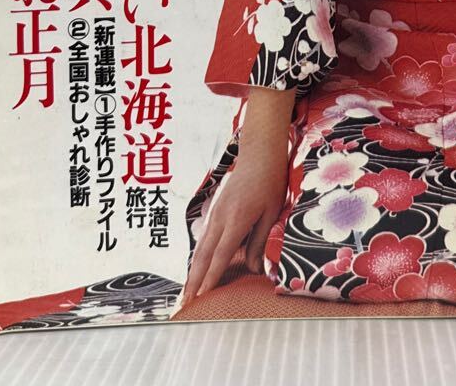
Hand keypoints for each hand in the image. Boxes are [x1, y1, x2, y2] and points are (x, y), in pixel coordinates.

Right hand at [182, 90, 293, 305]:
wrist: (259, 153)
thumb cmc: (270, 182)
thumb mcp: (271, 213)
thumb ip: (259, 242)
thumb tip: (253, 269)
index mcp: (236, 220)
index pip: (221, 255)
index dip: (211, 277)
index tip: (201, 296)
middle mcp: (220, 218)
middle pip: (203, 254)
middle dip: (193, 280)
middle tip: (184, 302)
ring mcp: (215, 212)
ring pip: (200, 246)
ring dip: (192, 269)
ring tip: (187, 290)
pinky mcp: (215, 209)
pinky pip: (204, 236)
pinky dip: (198, 254)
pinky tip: (198, 265)